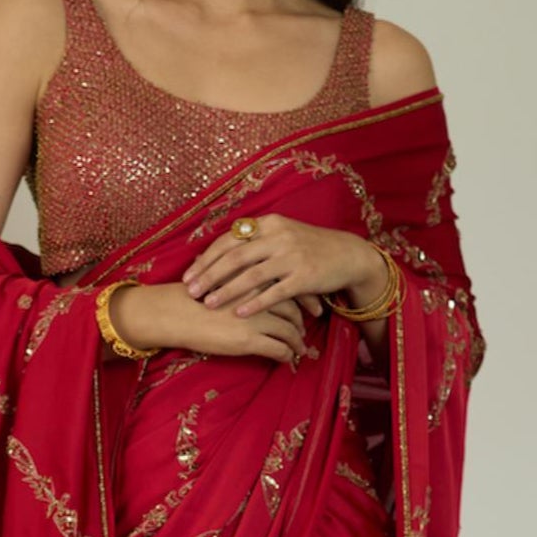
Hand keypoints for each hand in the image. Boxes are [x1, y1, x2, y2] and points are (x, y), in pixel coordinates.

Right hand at [112, 281, 310, 364]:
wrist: (174, 313)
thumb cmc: (192, 296)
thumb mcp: (221, 277)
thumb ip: (240, 277)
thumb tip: (253, 281)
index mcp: (253, 275)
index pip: (287, 281)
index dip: (302, 292)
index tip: (309, 300)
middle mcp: (259, 294)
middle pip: (293, 304)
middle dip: (305, 315)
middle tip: (311, 321)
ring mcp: (256, 318)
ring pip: (290, 329)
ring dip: (298, 339)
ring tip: (300, 345)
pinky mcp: (250, 339)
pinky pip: (279, 349)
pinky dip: (288, 354)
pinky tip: (288, 358)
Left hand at [180, 218, 385, 322]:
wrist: (347, 255)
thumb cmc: (308, 248)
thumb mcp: (281, 236)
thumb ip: (253, 242)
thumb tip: (218, 254)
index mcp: (268, 224)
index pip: (229, 240)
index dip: (207, 258)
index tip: (188, 275)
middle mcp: (278, 236)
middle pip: (235, 257)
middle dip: (209, 275)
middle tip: (191, 292)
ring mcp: (292, 256)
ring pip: (252, 275)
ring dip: (227, 290)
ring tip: (208, 303)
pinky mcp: (305, 276)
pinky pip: (275, 292)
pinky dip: (255, 303)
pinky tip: (239, 313)